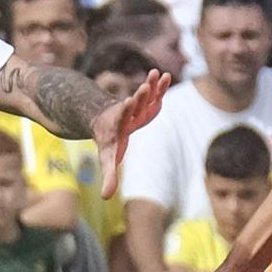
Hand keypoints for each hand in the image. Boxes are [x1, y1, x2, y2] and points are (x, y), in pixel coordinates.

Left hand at [92, 69, 170, 199]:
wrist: (105, 120)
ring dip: (151, 86)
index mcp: (117, 126)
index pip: (121, 118)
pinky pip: (154, 94)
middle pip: (134, 105)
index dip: (125, 110)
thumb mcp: (107, 158)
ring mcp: (137, 107)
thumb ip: (108, 175)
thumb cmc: (108, 141)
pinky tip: (165, 76)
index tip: (128, 101)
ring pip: (144, 96)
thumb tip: (105, 197)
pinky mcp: (146, 103)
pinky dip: (159, 87)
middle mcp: (126, 114)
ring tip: (156, 73)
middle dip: (139, 98)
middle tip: (143, 88)